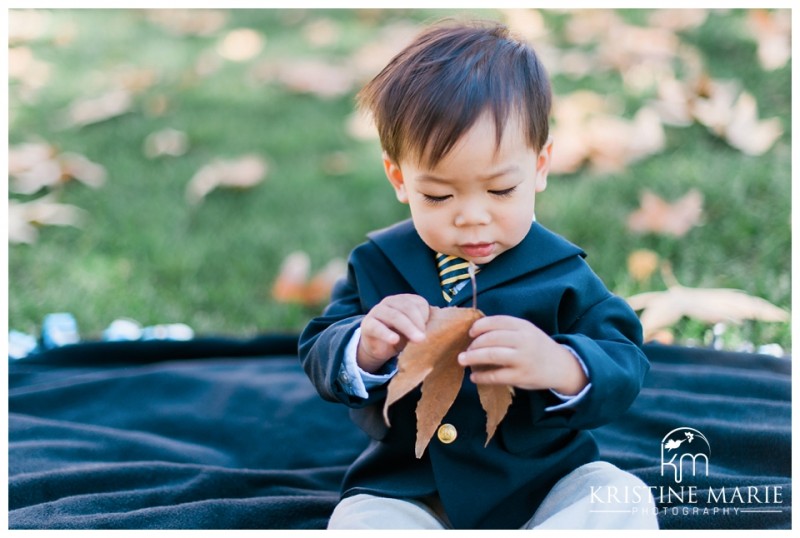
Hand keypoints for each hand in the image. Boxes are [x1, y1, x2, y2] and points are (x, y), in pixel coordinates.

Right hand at [357, 294, 429, 373]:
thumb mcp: (414, 330)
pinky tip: (394, 340)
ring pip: (394, 316)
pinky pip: (377, 327)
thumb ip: (423, 327)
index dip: (426, 317)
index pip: (418, 303)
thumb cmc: (401, 336)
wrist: (380, 347)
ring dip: (408, 328)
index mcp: (405, 300)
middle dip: (418, 323)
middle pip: (407, 308)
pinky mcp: (368, 323)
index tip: (432, 331)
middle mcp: (391, 301)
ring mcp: (378, 310)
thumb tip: (437, 331)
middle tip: (425, 338)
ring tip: (417, 340)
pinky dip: (386, 334)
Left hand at [458, 315, 587, 394]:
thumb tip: (475, 333)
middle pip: (491, 338)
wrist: (561, 366)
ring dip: (472, 357)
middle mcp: (523, 340)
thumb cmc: (537, 347)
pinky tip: (475, 377)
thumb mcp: (527, 331)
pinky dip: (481, 376)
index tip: (470, 333)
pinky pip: (495, 376)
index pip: (496, 321)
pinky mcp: (521, 376)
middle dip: (474, 344)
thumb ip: (506, 329)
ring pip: (491, 355)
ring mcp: (522, 359)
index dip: (479, 326)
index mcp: (524, 326)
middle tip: (465, 350)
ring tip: (462, 360)